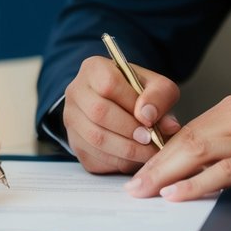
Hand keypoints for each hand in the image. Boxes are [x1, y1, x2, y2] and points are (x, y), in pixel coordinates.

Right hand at [63, 55, 181, 173]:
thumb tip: (155, 119)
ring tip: (148, 152)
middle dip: (129, 130)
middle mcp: (76, 92)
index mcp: (94, 69)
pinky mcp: (74, 143)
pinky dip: (118, 162)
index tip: (150, 119)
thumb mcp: (156, 86)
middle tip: (151, 140)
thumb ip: (160, 97)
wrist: (119, 107)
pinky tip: (134, 159)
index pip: (109, 83)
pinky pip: (94, 157)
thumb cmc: (138, 94)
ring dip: (126, 150)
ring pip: (95, 138)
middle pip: (99, 112)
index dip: (131, 104)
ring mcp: (71, 119)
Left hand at [125, 95, 230, 199]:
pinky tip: (176, 194)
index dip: (159, 154)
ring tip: (144, 193)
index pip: (186, 131)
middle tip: (130, 187)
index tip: (139, 173)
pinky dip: (196, 184)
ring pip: (198, 151)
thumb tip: (196, 166)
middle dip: (153, 165)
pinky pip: (224, 171)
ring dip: (165, 174)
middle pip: (185, 140)